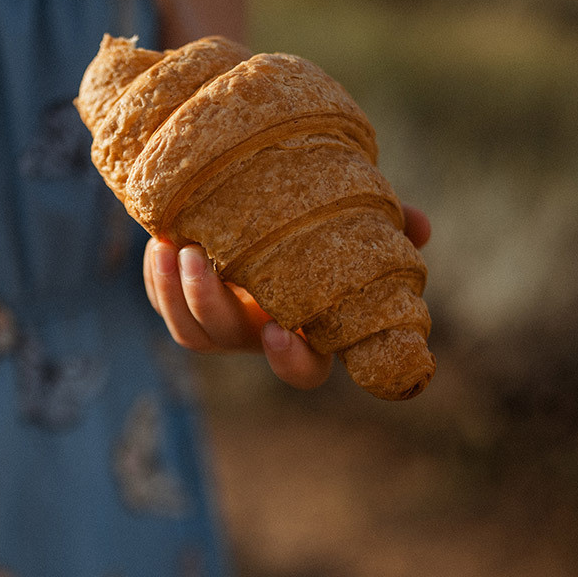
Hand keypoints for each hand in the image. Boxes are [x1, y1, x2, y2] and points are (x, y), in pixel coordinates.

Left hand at [143, 204, 431, 389]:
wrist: (261, 205)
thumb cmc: (315, 224)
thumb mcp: (349, 221)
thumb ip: (385, 227)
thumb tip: (420, 227)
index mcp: (304, 329)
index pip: (304, 371)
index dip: (292, 361)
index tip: (281, 330)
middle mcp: (260, 334)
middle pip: (229, 340)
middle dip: (209, 304)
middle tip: (199, 258)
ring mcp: (221, 324)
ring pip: (191, 332)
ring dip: (176, 293)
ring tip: (171, 246)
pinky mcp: (185, 304)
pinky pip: (166, 305)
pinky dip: (157, 279)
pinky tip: (159, 242)